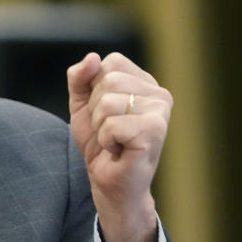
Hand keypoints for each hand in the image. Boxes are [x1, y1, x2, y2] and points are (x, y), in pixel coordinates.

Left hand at [67, 52, 172, 241]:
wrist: (108, 184)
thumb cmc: (100, 144)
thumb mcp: (81, 104)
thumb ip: (80, 77)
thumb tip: (92, 57)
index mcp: (145, 83)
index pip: (110, 63)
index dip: (94, 89)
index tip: (103, 113)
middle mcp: (159, 94)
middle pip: (109, 80)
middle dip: (96, 109)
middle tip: (108, 131)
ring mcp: (160, 112)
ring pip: (108, 102)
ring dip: (100, 127)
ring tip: (114, 141)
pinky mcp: (156, 131)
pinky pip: (112, 124)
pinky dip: (106, 140)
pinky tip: (119, 150)